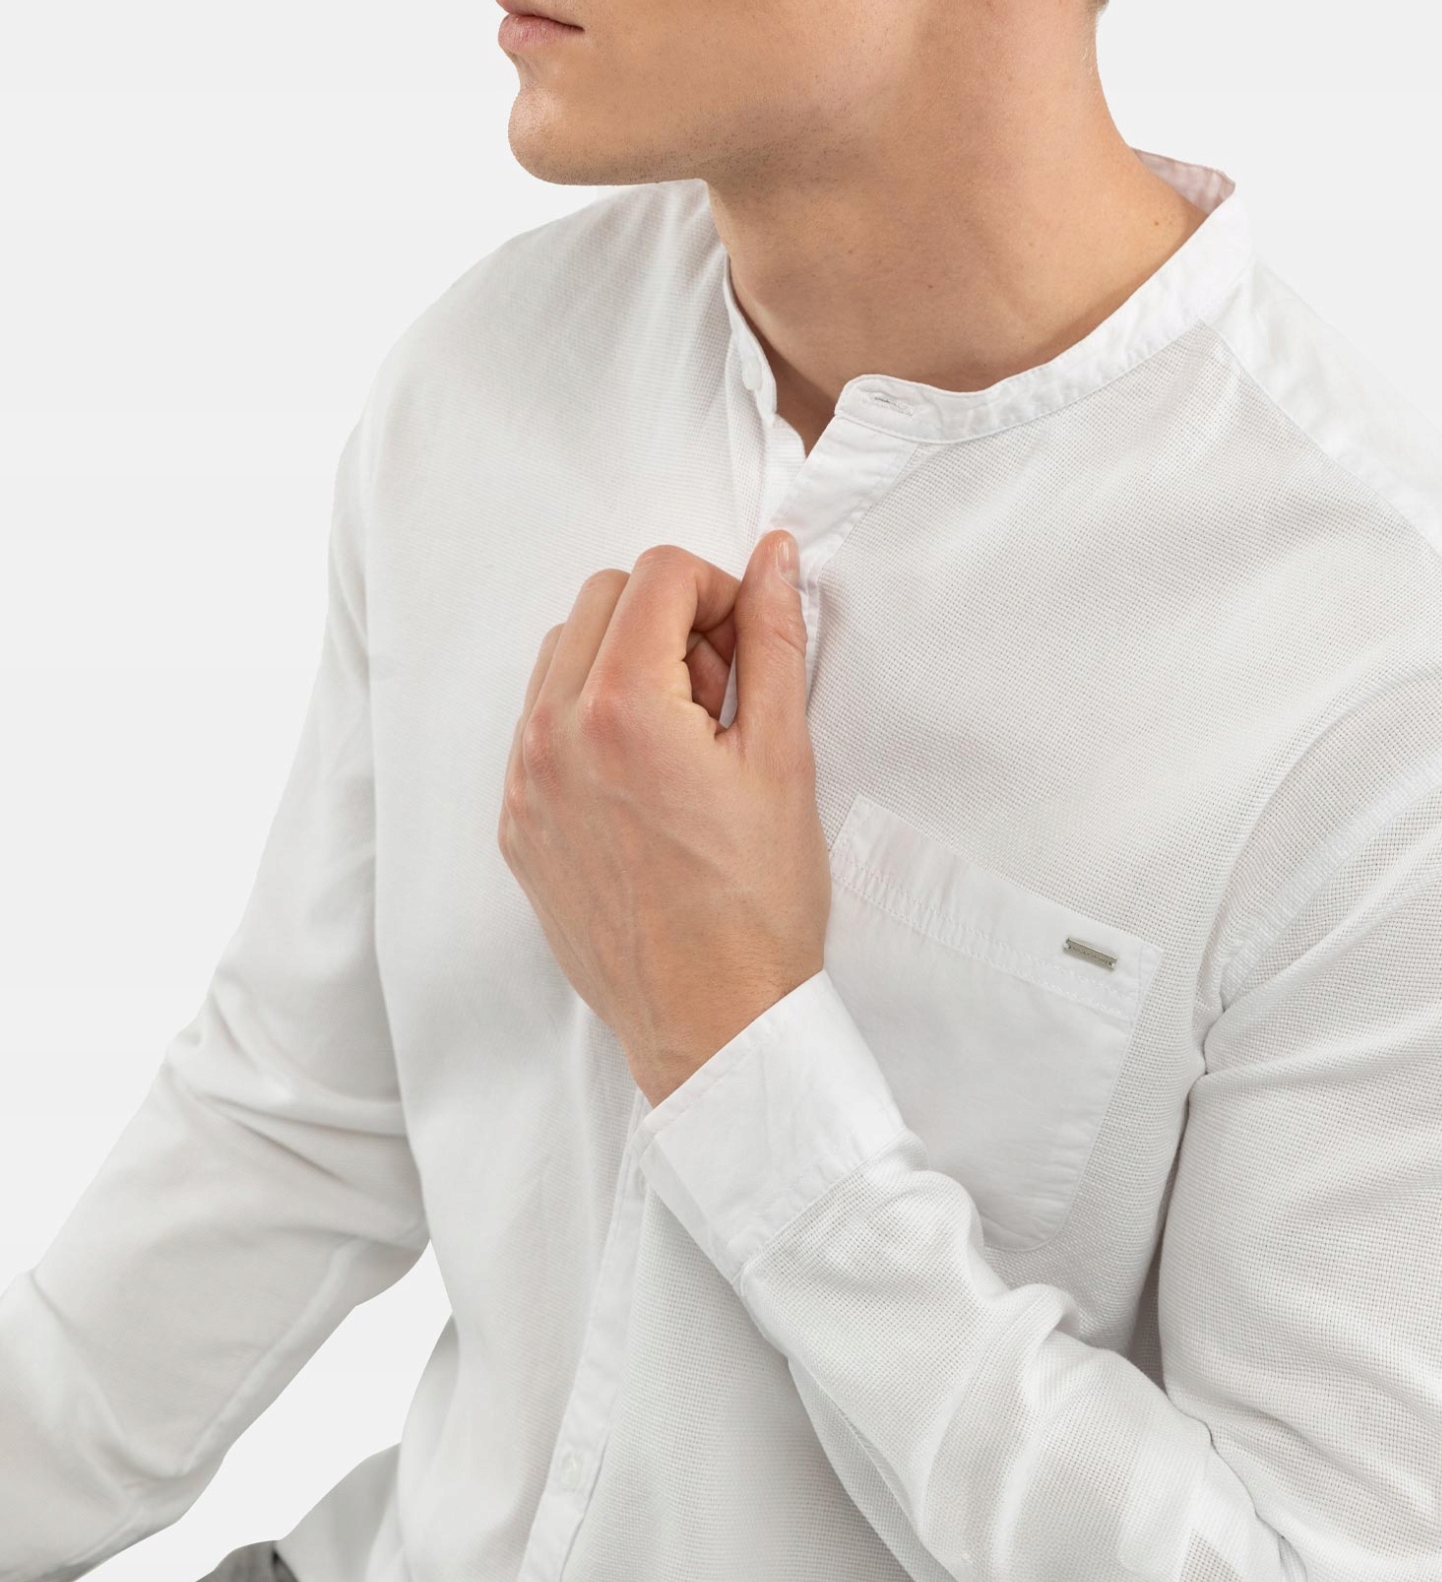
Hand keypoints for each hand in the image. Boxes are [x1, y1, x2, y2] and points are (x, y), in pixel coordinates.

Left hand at [498, 529, 829, 1105]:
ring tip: (686, 736)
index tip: (749, 644)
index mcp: (621, 709)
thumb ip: (772, 641)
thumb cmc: (757, 904)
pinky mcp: (517, 823)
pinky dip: (592, 719)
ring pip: (564, 655)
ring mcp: (524, 781)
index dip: (721, 591)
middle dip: (671, 618)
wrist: (710, 1023)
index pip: (659, 574)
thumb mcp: (783, 758)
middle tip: (724, 691)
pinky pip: (540, 725)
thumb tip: (773, 558)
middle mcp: (552, 735)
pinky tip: (649, 779)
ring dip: (625, 662)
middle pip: (604, 598)